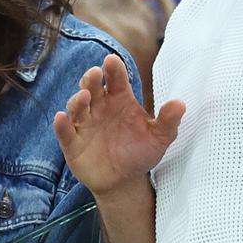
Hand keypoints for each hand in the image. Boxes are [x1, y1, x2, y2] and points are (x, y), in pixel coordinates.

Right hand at [54, 53, 184, 199]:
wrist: (124, 181)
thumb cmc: (140, 152)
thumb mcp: (159, 137)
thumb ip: (168, 121)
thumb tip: (180, 103)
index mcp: (120, 99)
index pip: (115, 79)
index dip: (113, 70)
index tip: (111, 61)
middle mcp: (99, 107)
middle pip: (92, 87)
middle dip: (91, 79)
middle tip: (95, 73)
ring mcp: (84, 124)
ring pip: (76, 106)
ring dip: (77, 99)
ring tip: (85, 97)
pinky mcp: (72, 143)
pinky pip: (65, 131)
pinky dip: (61, 124)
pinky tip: (61, 118)